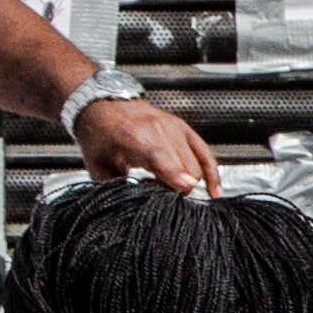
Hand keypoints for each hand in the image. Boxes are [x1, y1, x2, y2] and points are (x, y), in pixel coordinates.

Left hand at [71, 91, 219, 196]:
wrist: (103, 105)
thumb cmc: (98, 135)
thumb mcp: (97, 166)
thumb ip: (117, 187)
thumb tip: (136, 207)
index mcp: (135, 137)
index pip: (162, 158)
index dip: (174, 177)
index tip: (182, 192)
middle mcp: (160, 130)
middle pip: (184, 168)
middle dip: (177, 190)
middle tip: (160, 198)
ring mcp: (175, 128)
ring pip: (197, 165)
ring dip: (188, 183)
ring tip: (173, 193)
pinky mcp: (185, 129)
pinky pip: (206, 153)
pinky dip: (212, 172)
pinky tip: (214, 191)